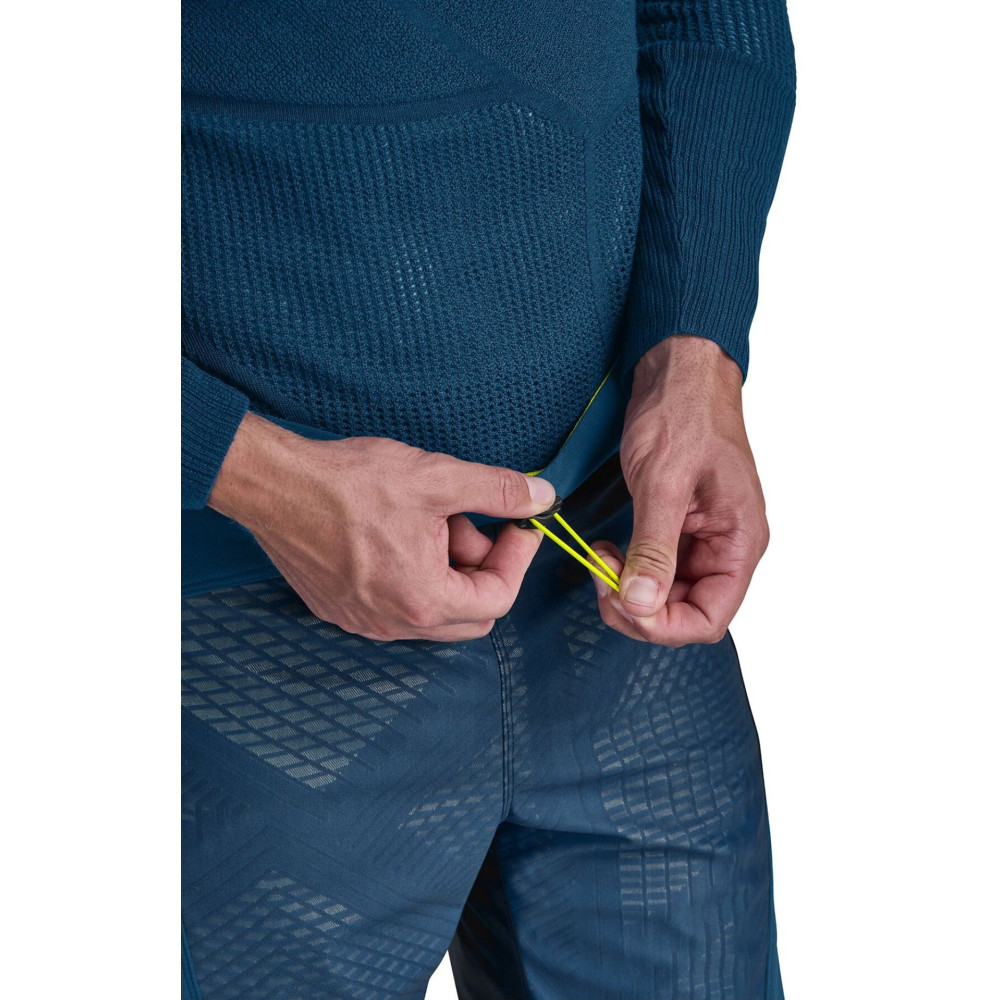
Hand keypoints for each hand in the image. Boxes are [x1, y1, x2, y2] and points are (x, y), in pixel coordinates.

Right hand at [207, 413, 555, 641]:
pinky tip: (395, 532)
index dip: (517, 558)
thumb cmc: (350, 483)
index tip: (519, 524)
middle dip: (480, 566)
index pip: (498, 599)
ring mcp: (363, 622)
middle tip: (465, 520)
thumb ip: (498, 491)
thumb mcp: (438, 478)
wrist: (275, 485)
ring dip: (445, 569)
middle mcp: (393, 625)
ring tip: (424, 518)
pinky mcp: (340, 609)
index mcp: (424, 601)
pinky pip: (396, 606)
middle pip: (469, 614)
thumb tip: (542, 497)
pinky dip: (411, 575)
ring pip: (432, 610)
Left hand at [589, 335, 768, 645]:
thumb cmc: (683, 413)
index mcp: (739, 542)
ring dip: (629, 588)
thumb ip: (654, 547)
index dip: (663, 625)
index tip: (621, 601)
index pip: (709, 619)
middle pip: (685, 612)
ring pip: (667, 594)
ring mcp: (703, 539)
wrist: (679, 370)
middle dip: (639, 606)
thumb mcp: (663, 482)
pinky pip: (657, 567)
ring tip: (601, 558)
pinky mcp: (680, 527)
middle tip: (601, 576)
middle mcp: (727, 548)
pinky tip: (608, 549)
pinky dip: (629, 567)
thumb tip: (643, 603)